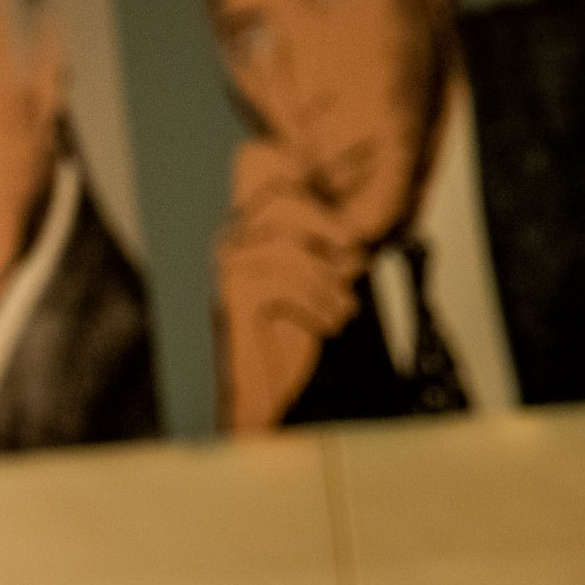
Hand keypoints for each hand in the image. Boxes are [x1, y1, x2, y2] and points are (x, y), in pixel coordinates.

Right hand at [213, 138, 365, 431]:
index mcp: (248, 234)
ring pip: (288, 249)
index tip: (353, 236)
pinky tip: (331, 326)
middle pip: (282, 204)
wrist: (264, 394)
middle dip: (326, 227)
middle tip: (356, 258)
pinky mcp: (232, 299)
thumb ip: (329, 249)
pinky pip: (283, 284)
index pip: (280, 189)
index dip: (319, 198)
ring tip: (345, 309)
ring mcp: (226, 271)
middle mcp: (229, 246)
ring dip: (327, 282)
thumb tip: (359, 224)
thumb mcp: (317, 284)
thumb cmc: (288, 339)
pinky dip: (316, 305)